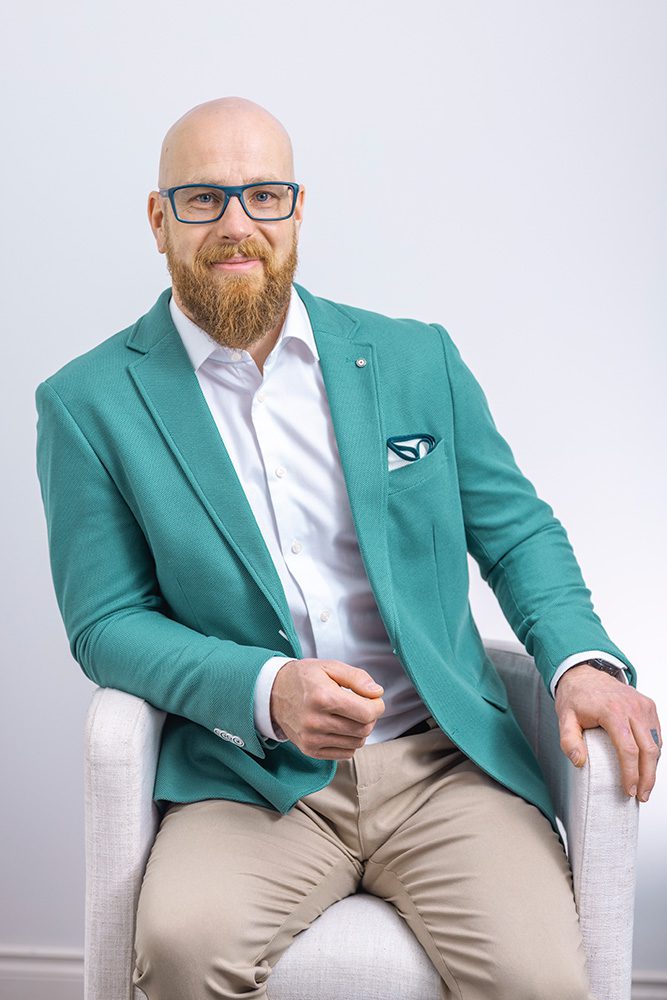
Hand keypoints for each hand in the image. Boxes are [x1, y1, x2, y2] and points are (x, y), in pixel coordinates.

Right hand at [269, 658, 385, 759]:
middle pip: (363, 730)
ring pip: (356, 743)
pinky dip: (349, 741)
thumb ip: (357, 677)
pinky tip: (340, 727)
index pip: (366, 713)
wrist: (273, 693)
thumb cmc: (303, 678)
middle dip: (370, 718)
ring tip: (349, 715)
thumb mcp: (329, 666)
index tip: (374, 699)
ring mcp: (311, 738)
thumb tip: (377, 693)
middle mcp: (315, 721)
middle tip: (362, 706)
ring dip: (360, 730)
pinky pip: (345, 753)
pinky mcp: (309, 750)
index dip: (377, 706)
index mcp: (322, 697)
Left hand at [555, 663, 660, 801]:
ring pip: (656, 743)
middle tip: (641, 795)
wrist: (584, 673)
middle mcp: (632, 707)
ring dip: (653, 767)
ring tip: (644, 786)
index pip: (628, 749)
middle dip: (647, 777)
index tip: (628, 790)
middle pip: (648, 749)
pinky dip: (653, 752)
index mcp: (612, 711)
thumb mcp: (564, 717)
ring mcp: (643, 706)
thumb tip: (579, 761)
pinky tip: (646, 766)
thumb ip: (568, 741)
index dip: (631, 773)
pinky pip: (656, 733)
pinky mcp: (648, 706)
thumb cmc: (576, 696)